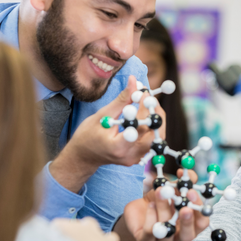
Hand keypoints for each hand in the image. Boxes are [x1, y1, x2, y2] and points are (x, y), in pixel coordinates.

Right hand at [50, 75, 165, 191]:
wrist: (84, 156)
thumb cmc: (88, 135)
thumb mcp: (102, 115)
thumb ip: (121, 100)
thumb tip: (134, 82)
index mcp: (118, 147)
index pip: (138, 126)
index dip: (144, 108)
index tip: (144, 94)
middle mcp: (130, 155)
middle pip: (153, 133)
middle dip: (154, 113)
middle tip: (149, 98)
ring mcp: (136, 158)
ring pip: (157, 137)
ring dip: (155, 119)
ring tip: (148, 105)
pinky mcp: (139, 157)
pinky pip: (152, 141)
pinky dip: (152, 126)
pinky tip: (146, 115)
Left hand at [121, 169, 209, 240]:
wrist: (138, 210)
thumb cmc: (160, 202)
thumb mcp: (173, 190)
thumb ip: (183, 181)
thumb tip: (185, 172)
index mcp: (190, 226)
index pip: (201, 223)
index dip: (200, 210)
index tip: (192, 192)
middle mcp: (178, 238)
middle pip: (188, 235)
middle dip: (187, 221)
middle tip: (184, 206)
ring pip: (167, 230)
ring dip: (164, 209)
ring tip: (160, 192)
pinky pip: (150, 231)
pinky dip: (151, 215)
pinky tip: (150, 204)